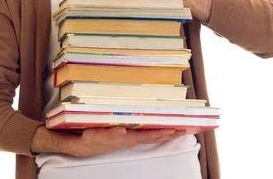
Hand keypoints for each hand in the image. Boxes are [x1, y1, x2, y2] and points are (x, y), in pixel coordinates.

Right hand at [70, 127, 189, 157]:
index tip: (175, 128)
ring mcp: (131, 138)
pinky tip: (167, 130)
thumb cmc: (91, 137)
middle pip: (155, 136)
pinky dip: (159, 132)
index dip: (162, 132)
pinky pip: (147, 135)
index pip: (148, 135)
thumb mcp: (97, 135)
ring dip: (168, 133)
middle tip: (188, 128)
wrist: (84, 145)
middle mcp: (132, 139)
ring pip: (153, 136)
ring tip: (183, 128)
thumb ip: (111, 132)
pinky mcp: (129, 137)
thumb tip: (123, 129)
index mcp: (127, 138)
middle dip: (172, 132)